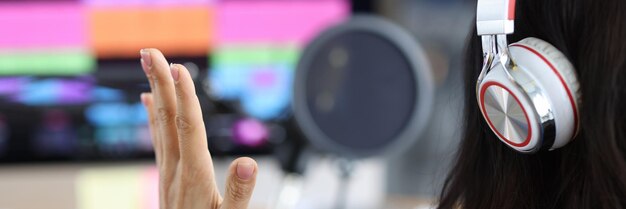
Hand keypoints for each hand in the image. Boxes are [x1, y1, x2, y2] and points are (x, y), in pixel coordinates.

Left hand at [139, 48, 257, 208]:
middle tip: (149, 52)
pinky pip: (158, 138)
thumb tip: (247, 162)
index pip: (190, 129)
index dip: (185, 98)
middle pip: (168, 119)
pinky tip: (149, 102)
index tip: (179, 69)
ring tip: (148, 66)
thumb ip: (239, 193)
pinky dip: (153, 115)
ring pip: (160, 125)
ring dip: (155, 93)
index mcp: (195, 176)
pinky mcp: (167, 174)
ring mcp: (168, 171)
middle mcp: (176, 169)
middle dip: (160, 83)